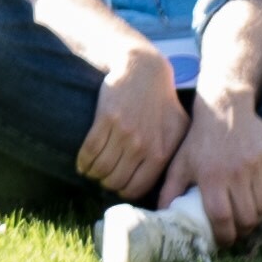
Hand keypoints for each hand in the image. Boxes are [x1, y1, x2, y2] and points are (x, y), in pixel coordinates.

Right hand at [72, 36, 186, 201]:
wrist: (144, 71)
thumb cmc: (163, 102)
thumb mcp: (179, 130)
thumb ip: (174, 157)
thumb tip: (170, 183)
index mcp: (160, 153)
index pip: (135, 189)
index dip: (123, 191)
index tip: (118, 184)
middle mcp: (142, 146)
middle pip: (115, 181)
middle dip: (106, 182)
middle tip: (104, 176)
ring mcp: (123, 133)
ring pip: (100, 168)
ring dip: (92, 173)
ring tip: (92, 170)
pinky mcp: (106, 120)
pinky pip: (89, 151)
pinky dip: (83, 162)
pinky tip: (83, 162)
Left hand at [183, 90, 261, 249]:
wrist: (225, 109)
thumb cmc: (199, 141)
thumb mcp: (180, 164)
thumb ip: (170, 192)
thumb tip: (163, 218)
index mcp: (211, 177)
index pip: (222, 218)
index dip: (224, 236)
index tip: (223, 241)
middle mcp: (235, 174)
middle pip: (246, 217)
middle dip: (242, 231)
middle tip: (236, 232)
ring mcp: (255, 166)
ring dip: (255, 219)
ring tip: (246, 219)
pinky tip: (256, 203)